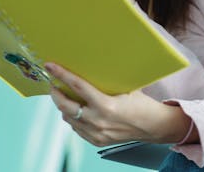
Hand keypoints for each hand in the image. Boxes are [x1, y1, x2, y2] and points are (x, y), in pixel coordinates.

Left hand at [45, 62, 193, 146]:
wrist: (153, 126)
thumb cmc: (141, 103)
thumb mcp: (125, 87)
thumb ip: (106, 81)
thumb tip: (90, 63)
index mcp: (106, 105)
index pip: (77, 86)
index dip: (61, 75)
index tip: (50, 66)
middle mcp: (98, 121)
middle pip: (65, 106)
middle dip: (55, 93)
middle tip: (52, 84)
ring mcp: (96, 133)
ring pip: (68, 118)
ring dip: (63, 106)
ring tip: (62, 96)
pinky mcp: (96, 141)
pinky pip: (76, 128)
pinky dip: (73, 118)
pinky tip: (75, 110)